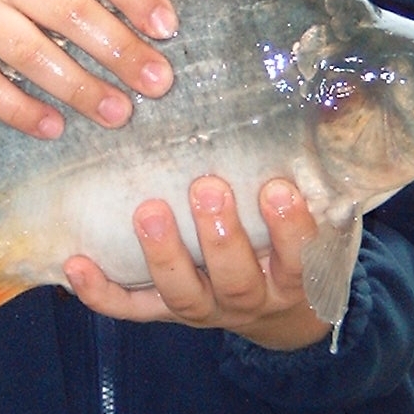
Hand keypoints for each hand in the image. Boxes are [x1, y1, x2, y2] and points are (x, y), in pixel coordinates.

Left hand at [64, 176, 331, 350]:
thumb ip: (320, 172)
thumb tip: (337, 100)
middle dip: (220, 236)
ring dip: (163, 255)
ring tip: (148, 212)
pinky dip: (101, 292)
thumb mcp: (322, 221)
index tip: (276, 188)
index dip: (289, 229)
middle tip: (206, 188)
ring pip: (183, 294)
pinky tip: (76, 264)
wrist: (280, 313)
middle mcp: (248, 299)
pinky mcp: (164, 312)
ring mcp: (204, 310)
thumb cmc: (295, 250)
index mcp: (292, 280)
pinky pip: (132, 309)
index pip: (298, 260)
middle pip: (236, 280)